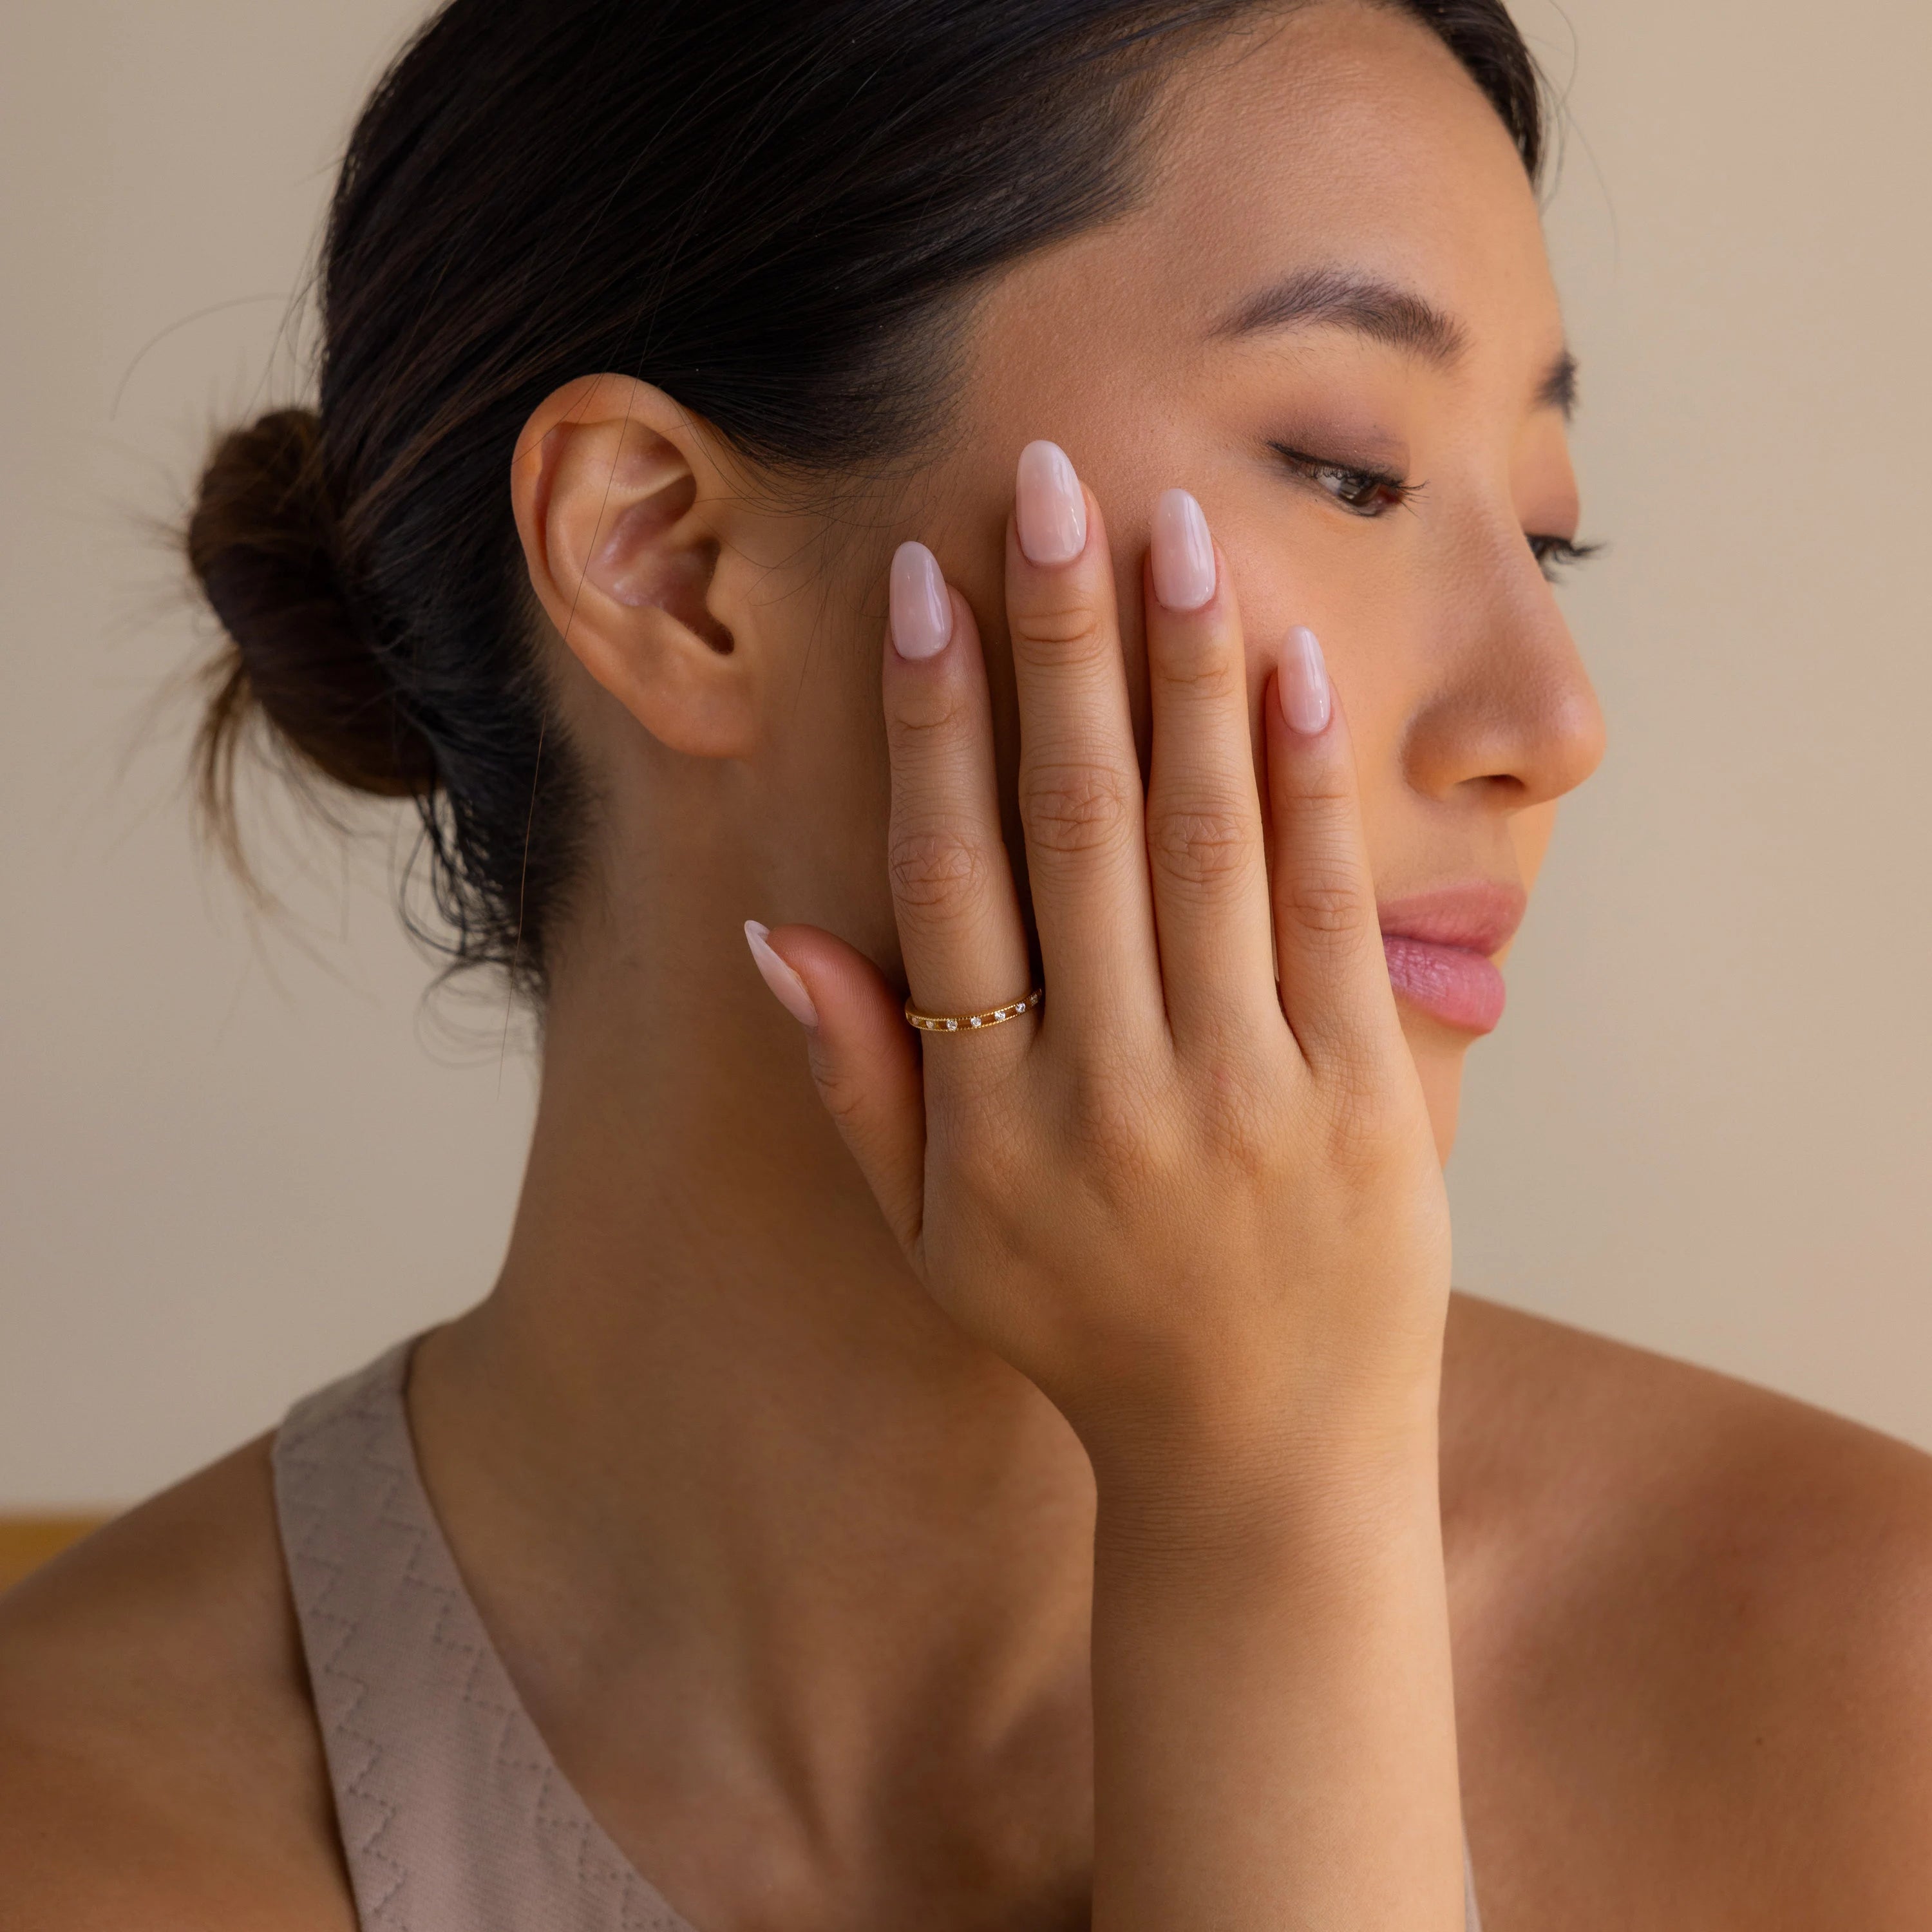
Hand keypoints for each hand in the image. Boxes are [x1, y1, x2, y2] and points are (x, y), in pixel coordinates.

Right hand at [748, 441, 1450, 1478]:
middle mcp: (1108, 1086)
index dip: (936, 719)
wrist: (1262, 1450)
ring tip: (1174, 532)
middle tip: (1049, 488)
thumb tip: (775, 930)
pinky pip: (1324, 914)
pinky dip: (1306, 785)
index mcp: (992, 1113)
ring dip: (1186, 676)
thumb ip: (858, 1081)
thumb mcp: (932, 1233)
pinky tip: (1292, 667)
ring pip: (1205, 844)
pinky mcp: (1361, 1098)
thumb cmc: (1081, 1326)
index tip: (928, 585)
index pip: (950, 873)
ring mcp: (1243, 1091)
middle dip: (1059, 646)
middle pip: (1078, 825)